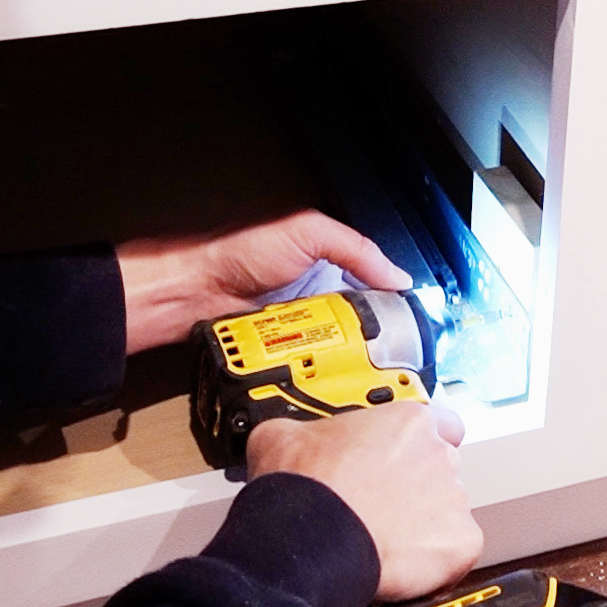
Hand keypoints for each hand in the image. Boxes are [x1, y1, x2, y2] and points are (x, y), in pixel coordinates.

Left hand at [114, 210, 412, 353]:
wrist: (195, 288)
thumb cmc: (241, 249)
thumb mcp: (308, 232)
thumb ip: (355, 249)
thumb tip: (397, 276)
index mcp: (327, 262)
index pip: (373, 284)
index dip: (392, 302)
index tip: (411, 322)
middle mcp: (316, 295)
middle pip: (360, 322)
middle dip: (374, 337)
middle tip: (389, 351)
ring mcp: (300, 326)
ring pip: (339, 348)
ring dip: (349, 357)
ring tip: (364, 366)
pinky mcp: (283, 351)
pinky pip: (311, 364)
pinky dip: (320, 370)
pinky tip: (330, 373)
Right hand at [246, 402, 482, 602]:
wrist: (309, 540)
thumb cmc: (304, 489)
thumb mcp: (283, 436)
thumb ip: (304, 430)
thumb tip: (287, 437)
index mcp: (408, 422)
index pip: (440, 422)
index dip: (418, 442)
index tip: (400, 455)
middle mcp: (440, 455)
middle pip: (440, 467)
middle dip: (415, 484)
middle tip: (380, 501)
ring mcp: (454, 500)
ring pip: (447, 510)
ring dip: (422, 522)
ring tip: (382, 536)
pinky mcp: (461, 543)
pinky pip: (455, 550)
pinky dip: (434, 559)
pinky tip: (399, 561)